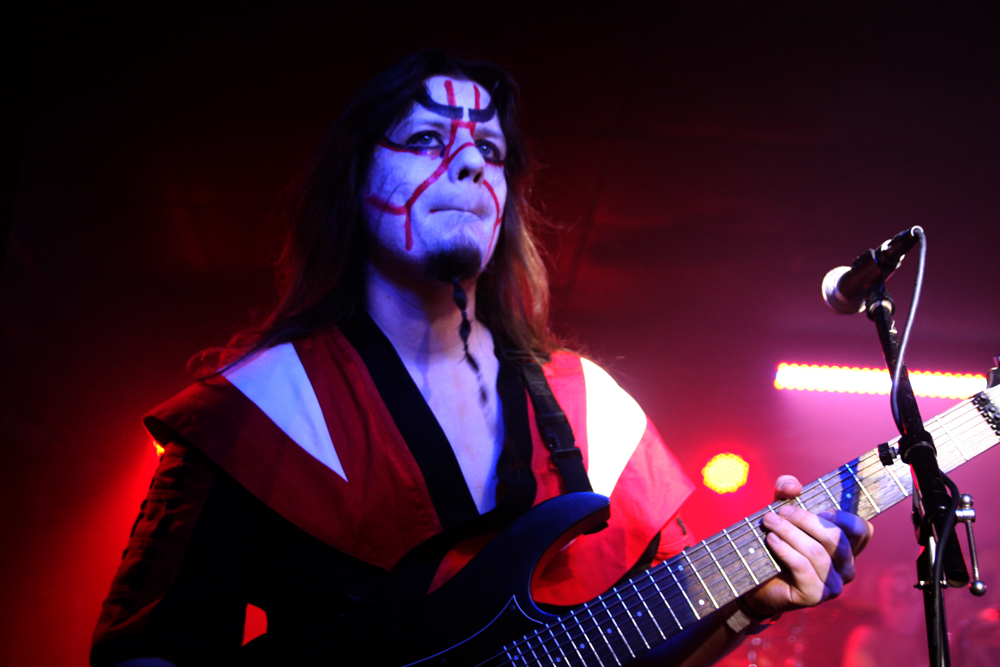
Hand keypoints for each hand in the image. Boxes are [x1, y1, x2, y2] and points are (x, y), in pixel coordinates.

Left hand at [741, 475, 872, 617]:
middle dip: (805, 519)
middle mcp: (845, 568)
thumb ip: (787, 490)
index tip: (821, 509)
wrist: (758, 580)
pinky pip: (803, 568)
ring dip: (789, 532)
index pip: (862, 530)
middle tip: (780, 511)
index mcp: (846, 547)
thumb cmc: (777, 543)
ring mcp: (832, 585)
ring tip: (769, 522)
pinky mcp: (814, 596)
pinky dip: (785, 550)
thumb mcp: (782, 510)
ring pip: (817, 552)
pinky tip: (772, 540)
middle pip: (835, 538)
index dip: (844, 517)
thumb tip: (793, 486)